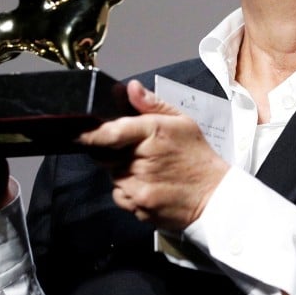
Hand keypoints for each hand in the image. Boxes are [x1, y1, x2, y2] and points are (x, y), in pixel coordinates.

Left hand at [77, 80, 229, 231]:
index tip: (81, 134)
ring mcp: (139, 187)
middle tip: (133, 152)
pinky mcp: (138, 207)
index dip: (92, 134)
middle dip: (112, 152)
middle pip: (105, 155)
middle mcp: (142, 161)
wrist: (214, 197)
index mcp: (153, 134)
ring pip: (112, 176)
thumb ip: (152, 104)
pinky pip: (120, 196)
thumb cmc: (197, 156)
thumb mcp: (182, 122)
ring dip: (122, 172)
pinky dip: (127, 191)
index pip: (111, 132)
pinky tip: (148, 186)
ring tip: (147, 170)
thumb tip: (130, 87)